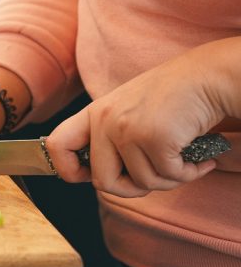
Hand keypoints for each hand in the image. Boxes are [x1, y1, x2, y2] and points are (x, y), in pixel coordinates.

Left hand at [46, 46, 230, 196]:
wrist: (208, 76)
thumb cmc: (172, 97)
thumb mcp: (128, 111)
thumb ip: (109, 138)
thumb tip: (98, 177)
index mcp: (94, 113)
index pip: (56, 145)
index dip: (66, 169)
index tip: (86, 177)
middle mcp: (105, 120)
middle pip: (102, 181)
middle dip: (130, 189)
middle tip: (153, 178)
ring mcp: (127, 129)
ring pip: (141, 183)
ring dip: (168, 180)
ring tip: (183, 160)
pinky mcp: (154, 137)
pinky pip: (168, 176)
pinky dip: (188, 174)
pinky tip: (199, 160)